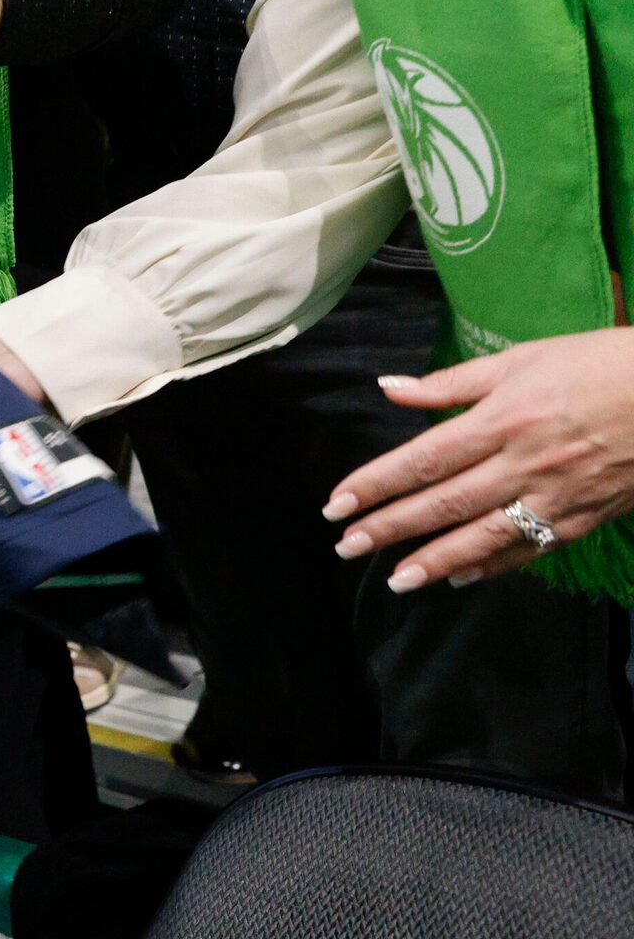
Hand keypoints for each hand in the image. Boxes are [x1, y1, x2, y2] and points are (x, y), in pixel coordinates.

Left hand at [324, 329, 633, 590]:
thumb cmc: (601, 363)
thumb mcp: (524, 359)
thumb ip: (452, 381)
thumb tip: (388, 387)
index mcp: (503, 419)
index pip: (423, 459)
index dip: (375, 484)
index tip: (336, 503)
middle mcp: (525, 462)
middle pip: (444, 503)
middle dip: (390, 528)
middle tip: (344, 547)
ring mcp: (557, 495)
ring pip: (484, 536)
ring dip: (434, 560)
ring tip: (394, 579)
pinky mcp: (585, 517)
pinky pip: (531, 549)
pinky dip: (493, 566)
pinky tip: (459, 578)